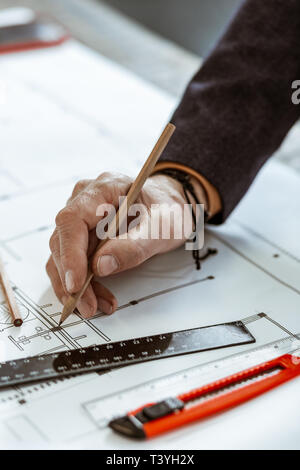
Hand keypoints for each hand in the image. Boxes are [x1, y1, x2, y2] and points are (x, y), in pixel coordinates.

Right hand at [46, 172, 205, 317]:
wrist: (170, 207)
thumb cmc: (167, 209)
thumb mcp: (161, 227)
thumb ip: (133, 245)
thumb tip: (101, 266)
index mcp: (103, 189)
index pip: (72, 220)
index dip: (70, 254)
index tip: (76, 283)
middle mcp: (85, 201)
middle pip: (62, 241)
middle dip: (72, 279)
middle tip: (88, 306)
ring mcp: (81, 218)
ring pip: (63, 256)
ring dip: (76, 286)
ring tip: (96, 306)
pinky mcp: (83, 236)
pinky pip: (73, 262)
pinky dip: (83, 284)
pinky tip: (99, 297)